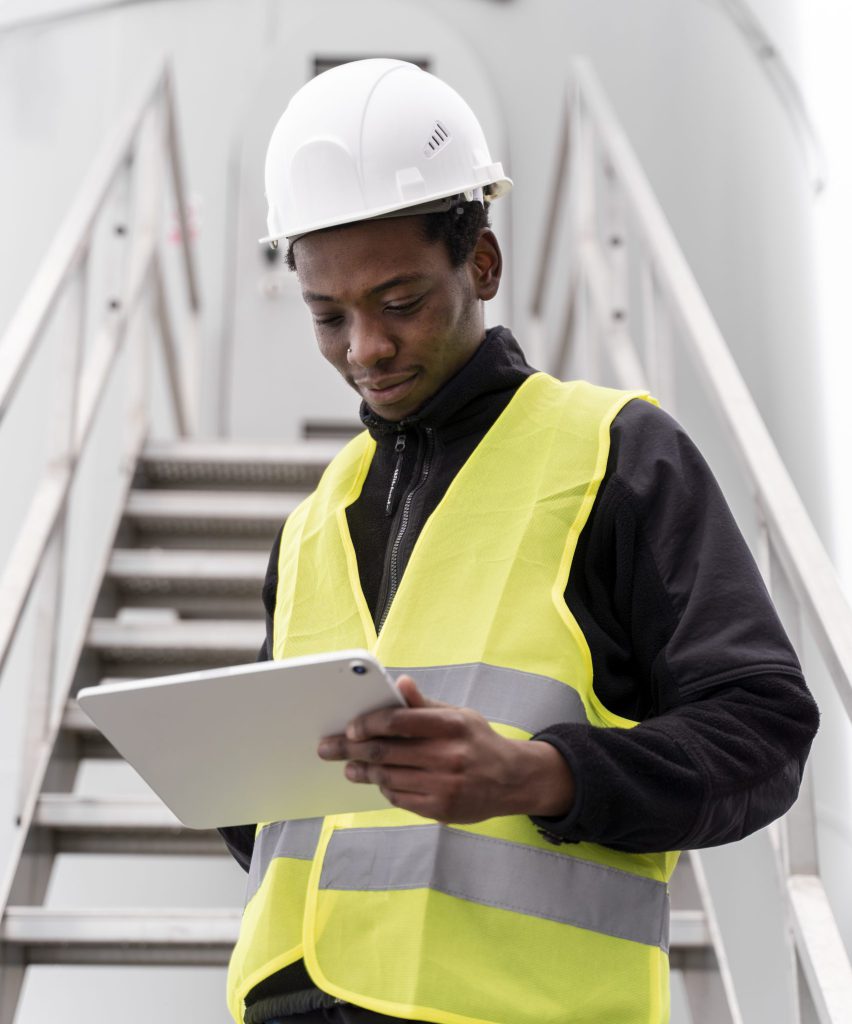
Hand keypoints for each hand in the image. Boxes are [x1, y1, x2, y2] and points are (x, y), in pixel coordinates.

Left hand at [317, 675, 574, 823]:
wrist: (512, 780)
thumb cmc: (478, 741)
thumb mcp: (458, 715)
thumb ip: (424, 704)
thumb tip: (399, 684)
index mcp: (451, 726)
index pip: (399, 721)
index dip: (369, 724)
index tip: (351, 727)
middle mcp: (448, 756)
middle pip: (386, 752)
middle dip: (352, 749)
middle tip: (329, 748)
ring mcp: (444, 785)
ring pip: (388, 777)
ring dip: (363, 772)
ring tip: (349, 767)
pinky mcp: (441, 809)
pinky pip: (401, 798)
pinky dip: (385, 788)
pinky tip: (377, 781)